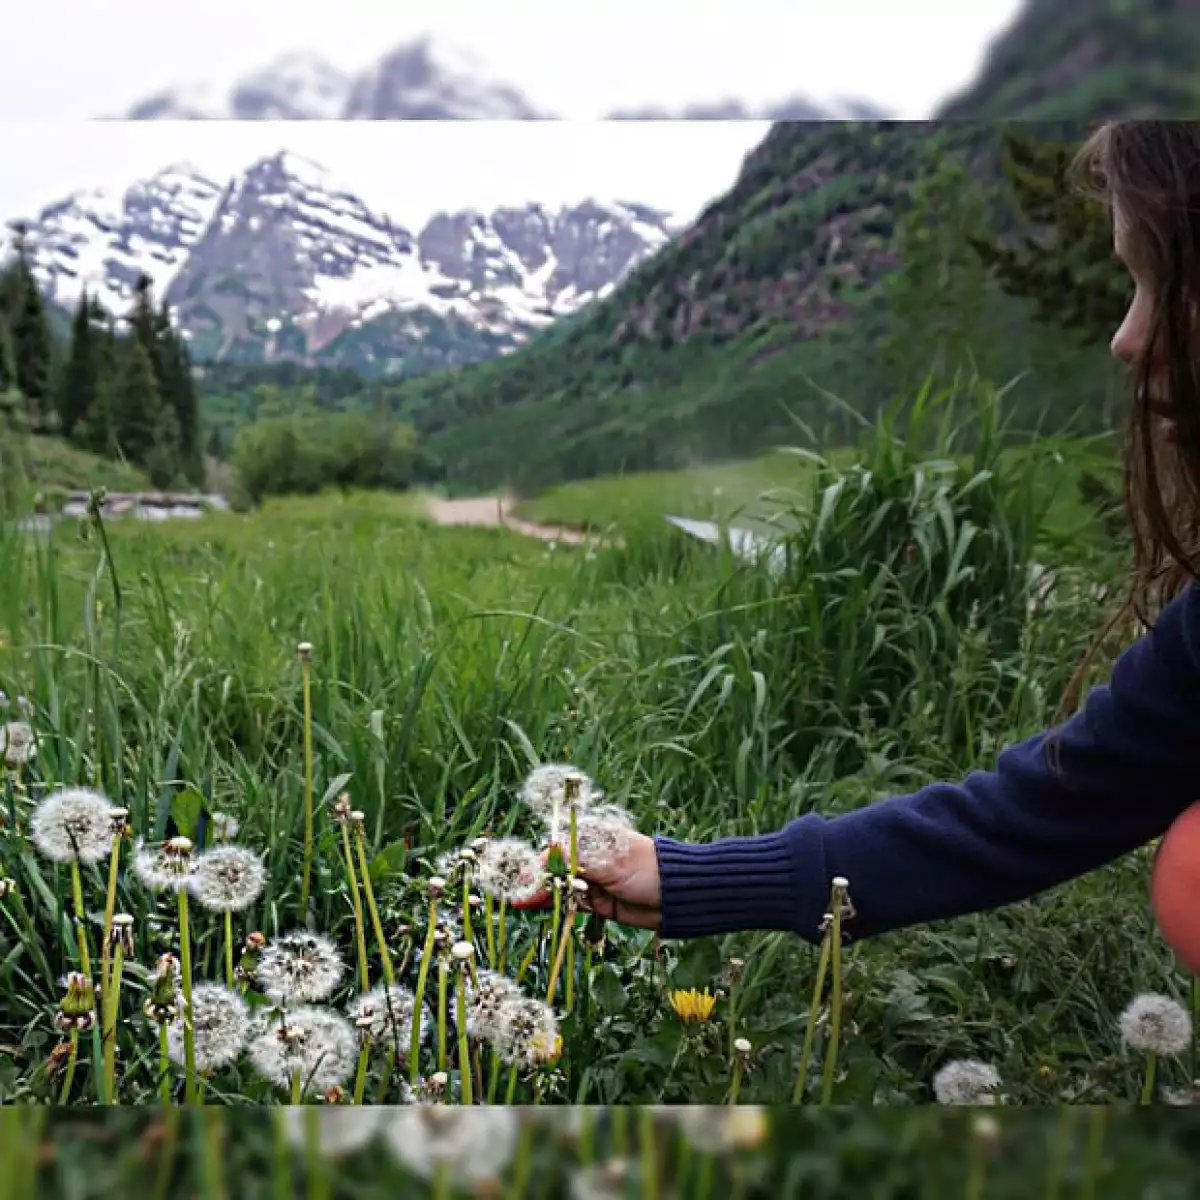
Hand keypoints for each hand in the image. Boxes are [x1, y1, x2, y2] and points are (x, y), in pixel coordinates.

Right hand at [511, 831, 661, 929]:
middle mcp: (591, 856)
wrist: (676, 898)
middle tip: (518, 896)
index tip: (525, 876)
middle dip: (538, 881)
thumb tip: (549, 848)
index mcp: (594, 838)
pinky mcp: (598, 900)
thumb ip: (578, 860)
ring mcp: (594, 879)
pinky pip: (573, 902)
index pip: (559, 847)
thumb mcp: (611, 862)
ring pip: (562, 887)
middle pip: (557, 868)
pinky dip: (559, 906)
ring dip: (545, 895)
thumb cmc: (646, 869)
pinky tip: (541, 908)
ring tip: (522, 904)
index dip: (540, 862)